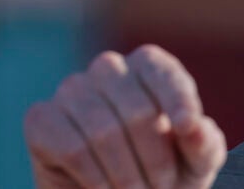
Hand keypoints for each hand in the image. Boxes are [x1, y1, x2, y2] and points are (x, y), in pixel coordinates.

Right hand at [23, 45, 226, 188]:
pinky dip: (95, 178)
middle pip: (137, 110)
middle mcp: (108, 68)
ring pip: (104, 132)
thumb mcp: (198, 160)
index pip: (164, 74)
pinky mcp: (41, 118)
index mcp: (149, 66)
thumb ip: (202, 141)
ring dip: (126, 176)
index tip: (186, 128)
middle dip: (155, 160)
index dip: (178, 100)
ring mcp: (71, 90)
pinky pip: (71, 148)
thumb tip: (192, 126)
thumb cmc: (168, 172)